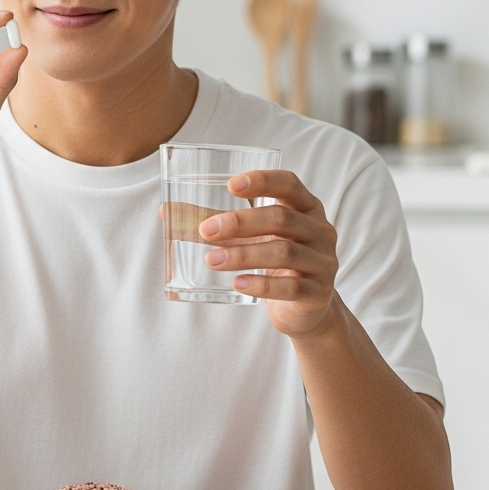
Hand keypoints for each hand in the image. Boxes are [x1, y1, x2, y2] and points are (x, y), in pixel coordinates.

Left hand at [198, 171, 338, 337]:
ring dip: (243, 255)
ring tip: (211, 260)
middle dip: (239, 223)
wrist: (307, 309)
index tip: (230, 185)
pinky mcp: (318, 293)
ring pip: (284, 252)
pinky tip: (238, 284)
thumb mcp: (251, 237)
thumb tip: (166, 212)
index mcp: (305, 207)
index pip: (288, 184)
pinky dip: (262, 285)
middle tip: (205, 231)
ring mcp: (323, 261)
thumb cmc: (273, 261)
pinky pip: (291, 287)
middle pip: (281, 218)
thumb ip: (215, 222)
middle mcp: (319, 230)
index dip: (262, 181)